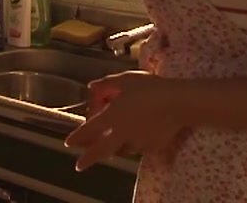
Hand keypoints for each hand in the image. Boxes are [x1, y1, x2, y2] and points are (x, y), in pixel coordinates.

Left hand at [64, 71, 190, 171]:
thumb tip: (91, 87)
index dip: (77, 137)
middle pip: (100, 151)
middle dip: (88, 159)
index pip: (89, 130)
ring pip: (120, 149)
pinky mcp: (151, 147)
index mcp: (112, 117)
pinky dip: (132, 143)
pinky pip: (137, 147)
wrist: (178, 103)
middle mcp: (121, 133)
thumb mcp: (125, 80)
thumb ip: (106, 84)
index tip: (68, 143)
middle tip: (79, 166)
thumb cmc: (150, 88)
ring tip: (111, 142)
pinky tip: (137, 134)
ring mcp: (137, 143)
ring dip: (113, 147)